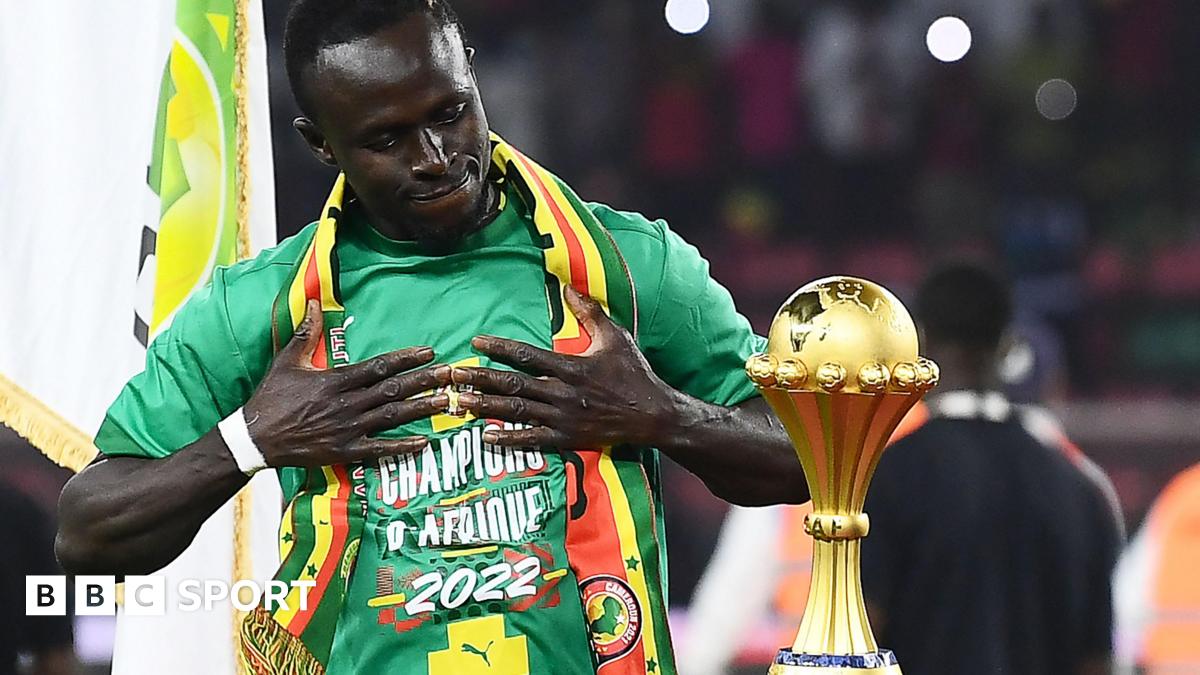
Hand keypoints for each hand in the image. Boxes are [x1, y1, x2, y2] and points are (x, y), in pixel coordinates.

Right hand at [243, 300, 451, 465]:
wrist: (256, 438)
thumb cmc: (272, 397)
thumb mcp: (287, 361)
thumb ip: (305, 333)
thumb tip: (311, 302)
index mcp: (335, 380)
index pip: (379, 366)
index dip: (406, 358)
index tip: (429, 351)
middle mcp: (346, 403)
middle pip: (393, 389)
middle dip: (425, 380)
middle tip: (451, 374)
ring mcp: (347, 428)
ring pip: (392, 416)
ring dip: (422, 409)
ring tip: (447, 402)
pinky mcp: (345, 451)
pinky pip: (380, 448)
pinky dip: (403, 446)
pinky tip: (425, 441)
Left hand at [453, 285, 678, 447]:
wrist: (653, 415)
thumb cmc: (634, 374)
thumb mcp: (615, 337)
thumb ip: (589, 312)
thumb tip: (567, 288)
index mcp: (572, 366)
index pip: (527, 355)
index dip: (499, 348)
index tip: (476, 342)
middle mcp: (563, 392)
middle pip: (514, 384)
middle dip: (480, 378)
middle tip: (453, 375)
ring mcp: (564, 418)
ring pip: (517, 411)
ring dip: (486, 406)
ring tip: (459, 402)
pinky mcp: (568, 438)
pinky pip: (534, 440)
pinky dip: (510, 439)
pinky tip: (487, 436)